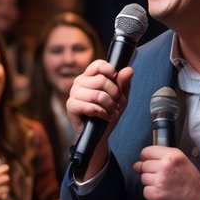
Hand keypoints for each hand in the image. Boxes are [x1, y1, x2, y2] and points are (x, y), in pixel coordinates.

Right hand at [65, 60, 132, 177]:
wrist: (99, 135)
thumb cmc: (107, 114)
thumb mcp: (120, 98)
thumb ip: (123, 83)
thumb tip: (129, 69)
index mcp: (90, 76)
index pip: (99, 65)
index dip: (110, 71)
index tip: (116, 80)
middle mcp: (79, 82)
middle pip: (101, 80)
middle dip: (114, 94)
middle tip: (115, 103)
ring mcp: (73, 94)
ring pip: (97, 94)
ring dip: (109, 106)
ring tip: (111, 112)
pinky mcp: (71, 106)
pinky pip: (91, 106)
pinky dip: (102, 113)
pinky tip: (104, 117)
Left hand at [133, 146, 199, 199]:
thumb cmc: (193, 186)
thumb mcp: (183, 164)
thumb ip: (163, 159)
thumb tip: (138, 164)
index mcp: (173, 155)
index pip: (147, 151)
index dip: (146, 158)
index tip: (149, 162)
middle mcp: (165, 166)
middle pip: (144, 165)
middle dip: (150, 172)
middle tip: (163, 179)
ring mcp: (160, 180)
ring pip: (143, 178)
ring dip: (151, 183)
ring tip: (165, 187)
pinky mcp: (155, 194)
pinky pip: (145, 191)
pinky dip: (152, 194)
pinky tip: (164, 194)